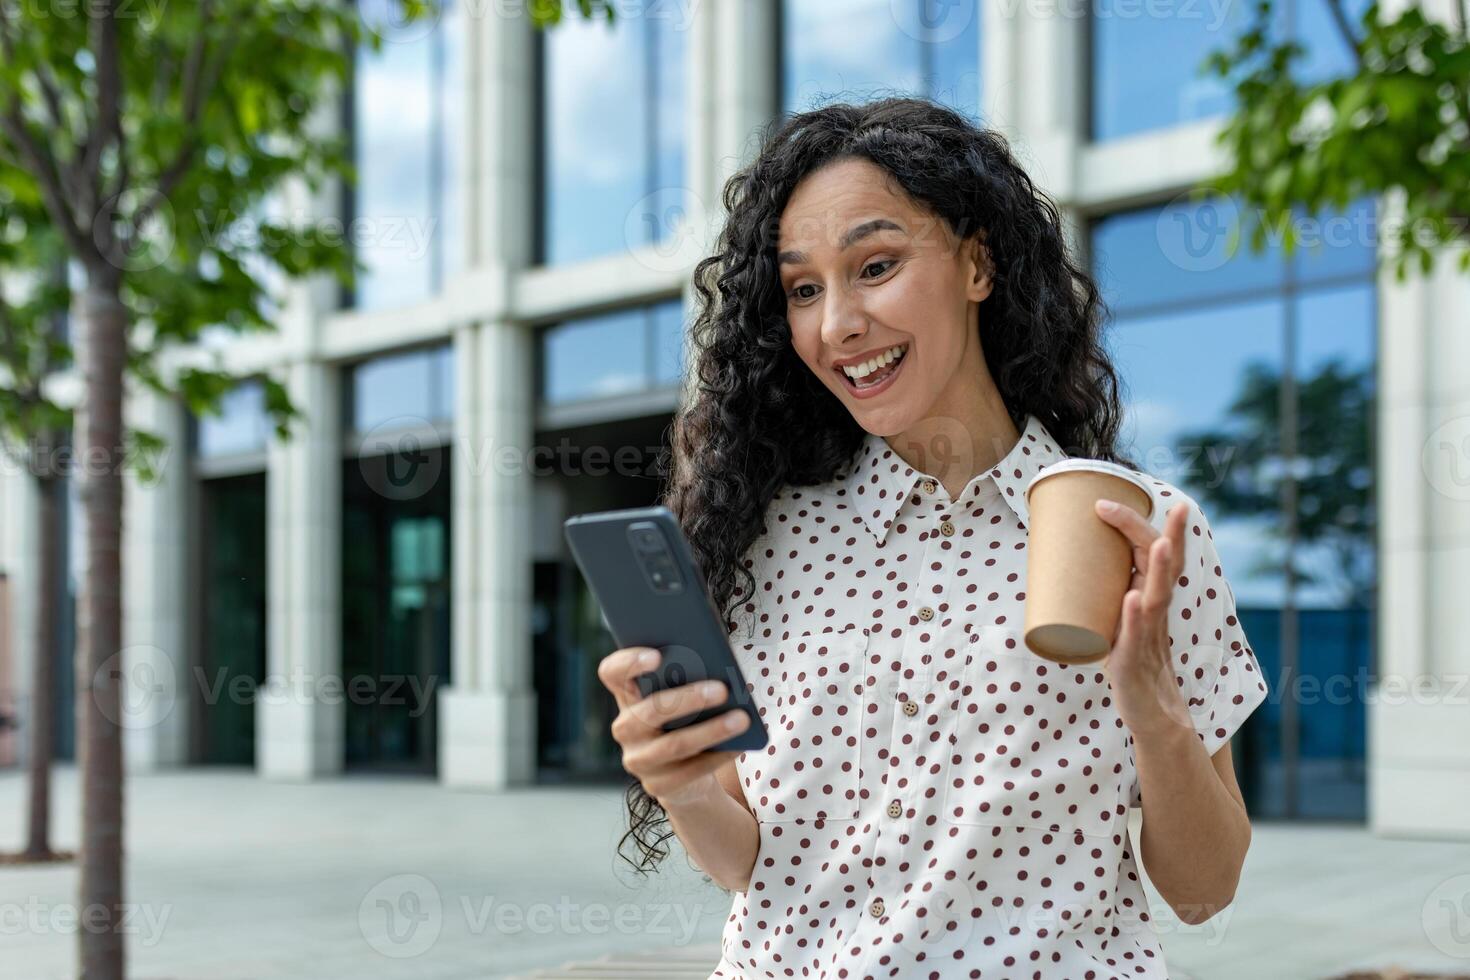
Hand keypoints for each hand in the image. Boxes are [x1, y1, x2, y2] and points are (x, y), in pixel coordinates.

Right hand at [596, 646, 751, 809]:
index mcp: (627, 696)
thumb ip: (688, 679)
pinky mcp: (658, 786)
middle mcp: (625, 728)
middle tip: (722, 689)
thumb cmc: (687, 720)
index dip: (628, 662)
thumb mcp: (682, 697)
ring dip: (711, 730)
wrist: (684, 775)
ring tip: (742, 719)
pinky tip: (740, 744)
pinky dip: (718, 756)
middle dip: (688, 699)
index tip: (656, 655)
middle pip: (650, 711)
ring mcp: (638, 760)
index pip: (612, 673)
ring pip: (674, 745)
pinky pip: (691, 771)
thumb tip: (719, 670)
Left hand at [1091, 499, 1195, 739]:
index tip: (1108, 499)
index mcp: (1150, 597)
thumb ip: (1105, 591)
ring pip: (1157, 596)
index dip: (1138, 525)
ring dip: (1158, 568)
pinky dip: (1134, 616)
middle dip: (1156, 533)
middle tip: (1143, 507)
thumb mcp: (1120, 618)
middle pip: (1162, 566)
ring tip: (1160, 543)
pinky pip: (1136, 636)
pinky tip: (1132, 598)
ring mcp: (1148, 635)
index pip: (1153, 554)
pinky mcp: (1133, 661)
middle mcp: (1155, 611)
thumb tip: (1062, 559)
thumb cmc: (1131, 659)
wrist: (1149, 712)